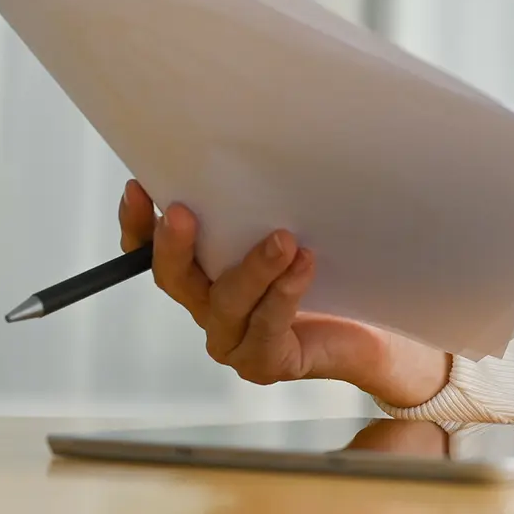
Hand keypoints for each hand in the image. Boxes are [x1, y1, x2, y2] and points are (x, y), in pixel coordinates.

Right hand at [117, 180, 451, 407]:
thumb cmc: (331, 274)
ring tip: (282, 238)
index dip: (139, 225)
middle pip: (176, 279)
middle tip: (182, 212)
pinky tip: (304, 265)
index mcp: (204, 275)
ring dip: (253, 268)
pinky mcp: (266, 361)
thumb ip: (268, 205)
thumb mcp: (293, 230)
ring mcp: (234, 340)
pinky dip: (285, 294)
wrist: (374, 332)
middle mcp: (210, 308)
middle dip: (175, 245)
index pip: (152, 254)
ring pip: (228, 303)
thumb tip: (261, 152)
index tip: (139, 187)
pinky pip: (268, 326)